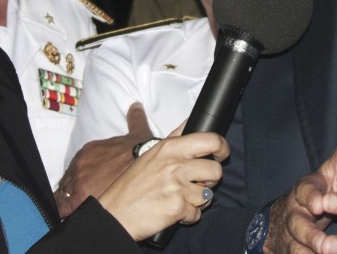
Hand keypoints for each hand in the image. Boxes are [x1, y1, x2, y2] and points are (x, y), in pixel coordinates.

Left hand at [55, 102, 152, 217]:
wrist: (143, 167)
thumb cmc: (142, 153)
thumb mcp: (138, 131)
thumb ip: (134, 119)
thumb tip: (136, 105)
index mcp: (88, 152)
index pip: (75, 169)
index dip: (79, 179)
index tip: (85, 186)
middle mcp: (79, 165)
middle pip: (67, 182)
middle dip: (72, 191)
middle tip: (82, 199)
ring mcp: (77, 181)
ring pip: (63, 196)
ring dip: (68, 202)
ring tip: (76, 210)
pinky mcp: (78, 198)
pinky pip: (63, 208)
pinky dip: (66, 213)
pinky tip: (71, 216)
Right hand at [97, 125, 228, 239]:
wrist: (114, 213)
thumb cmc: (132, 184)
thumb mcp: (152, 153)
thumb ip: (175, 137)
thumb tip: (190, 120)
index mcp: (170, 148)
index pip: (211, 140)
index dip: (222, 148)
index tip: (222, 154)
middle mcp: (175, 164)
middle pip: (216, 170)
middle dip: (210, 180)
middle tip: (197, 183)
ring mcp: (176, 186)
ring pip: (207, 194)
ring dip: (197, 200)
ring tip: (181, 199)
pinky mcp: (177, 208)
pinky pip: (197, 213)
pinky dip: (188, 216)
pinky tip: (174, 211)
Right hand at [265, 128, 336, 253]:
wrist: (291, 220)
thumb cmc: (320, 193)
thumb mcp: (331, 174)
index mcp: (306, 192)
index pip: (305, 192)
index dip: (311, 199)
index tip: (320, 204)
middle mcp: (295, 214)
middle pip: (298, 226)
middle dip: (310, 236)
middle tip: (326, 245)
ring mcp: (293, 236)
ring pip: (298, 248)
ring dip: (311, 252)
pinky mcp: (294, 252)